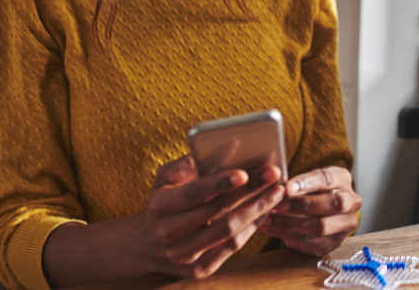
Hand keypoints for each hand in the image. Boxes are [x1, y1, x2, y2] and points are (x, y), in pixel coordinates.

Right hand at [130, 155, 284, 278]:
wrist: (142, 246)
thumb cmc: (162, 203)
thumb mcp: (164, 179)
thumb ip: (189, 163)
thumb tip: (221, 149)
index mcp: (160, 206)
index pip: (194, 194)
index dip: (220, 183)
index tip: (244, 172)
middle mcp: (169, 233)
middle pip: (218, 212)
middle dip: (251, 191)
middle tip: (274, 174)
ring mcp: (182, 254)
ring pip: (228, 232)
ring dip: (257, 210)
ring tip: (277, 192)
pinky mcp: (196, 270)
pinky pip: (230, 248)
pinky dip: (251, 229)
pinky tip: (265, 212)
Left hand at [260, 166, 360, 256]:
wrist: (315, 215)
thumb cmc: (308, 192)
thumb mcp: (305, 182)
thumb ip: (295, 184)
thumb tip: (277, 188)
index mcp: (343, 179)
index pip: (328, 178)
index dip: (307, 182)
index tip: (287, 187)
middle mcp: (351, 201)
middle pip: (333, 203)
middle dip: (303, 205)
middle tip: (279, 205)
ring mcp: (345, 224)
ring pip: (321, 226)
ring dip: (291, 223)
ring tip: (269, 219)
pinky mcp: (334, 242)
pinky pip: (310, 240)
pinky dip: (287, 234)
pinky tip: (271, 229)